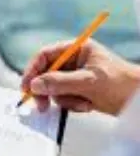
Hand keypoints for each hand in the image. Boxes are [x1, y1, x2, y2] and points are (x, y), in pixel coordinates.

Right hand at [22, 40, 139, 115]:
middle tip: (42, 106)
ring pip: (53, 89)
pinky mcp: (77, 90)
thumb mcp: (88, 82)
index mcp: (76, 49)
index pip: (44, 55)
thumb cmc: (120, 84)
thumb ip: (59, 82)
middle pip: (45, 73)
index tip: (27, 87)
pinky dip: (71, 105)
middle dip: (46, 90)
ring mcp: (75, 76)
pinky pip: (62, 98)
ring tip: (82, 104)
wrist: (139, 101)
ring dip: (64, 100)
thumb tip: (34, 85)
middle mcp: (73, 61)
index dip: (32, 70)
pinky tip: (87, 106)